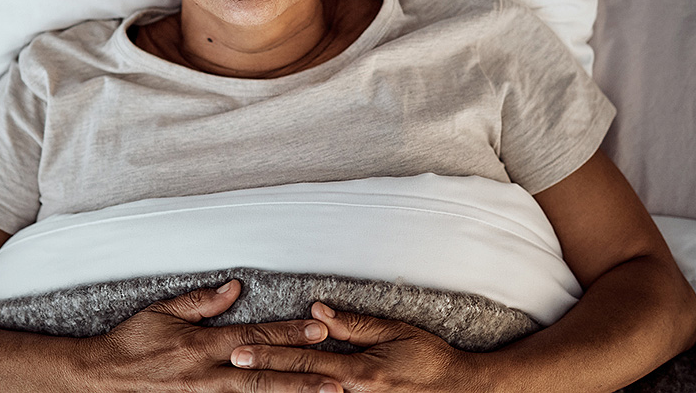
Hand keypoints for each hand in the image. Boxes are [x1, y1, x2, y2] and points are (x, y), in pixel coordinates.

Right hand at [73, 280, 345, 391]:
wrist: (102, 376)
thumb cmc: (132, 340)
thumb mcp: (164, 311)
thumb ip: (202, 301)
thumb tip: (235, 288)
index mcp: (201, 343)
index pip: (253, 337)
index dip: (287, 334)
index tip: (318, 330)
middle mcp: (206, 372)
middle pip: (263, 373)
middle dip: (301, 375)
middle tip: (336, 377)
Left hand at [230, 302, 491, 392]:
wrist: (462, 391)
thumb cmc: (429, 358)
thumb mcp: (395, 333)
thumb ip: (354, 325)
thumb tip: (317, 310)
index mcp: (360, 371)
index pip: (307, 359)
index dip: (272, 354)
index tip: (242, 350)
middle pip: (301, 382)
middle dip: (265, 374)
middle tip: (233, 364)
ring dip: (280, 391)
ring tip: (246, 385)